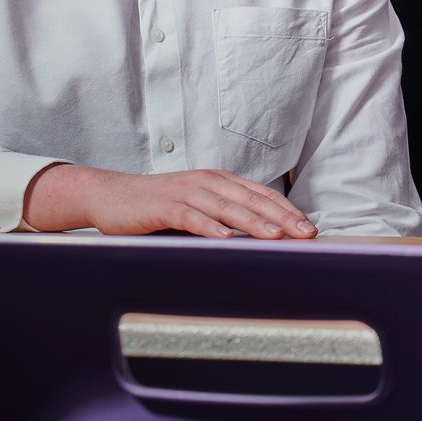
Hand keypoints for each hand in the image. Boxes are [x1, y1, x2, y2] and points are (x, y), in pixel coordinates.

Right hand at [23, 164, 316, 239]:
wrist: (111, 196)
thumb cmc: (158, 207)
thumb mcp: (198, 207)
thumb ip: (225, 217)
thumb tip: (261, 239)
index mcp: (220, 181)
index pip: (262, 195)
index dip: (287, 211)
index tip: (310, 229)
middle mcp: (208, 181)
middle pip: (251, 200)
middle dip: (282, 218)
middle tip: (306, 235)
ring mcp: (186, 191)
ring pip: (227, 207)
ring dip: (254, 222)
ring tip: (277, 237)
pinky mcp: (164, 205)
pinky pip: (191, 216)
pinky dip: (209, 227)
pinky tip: (225, 239)